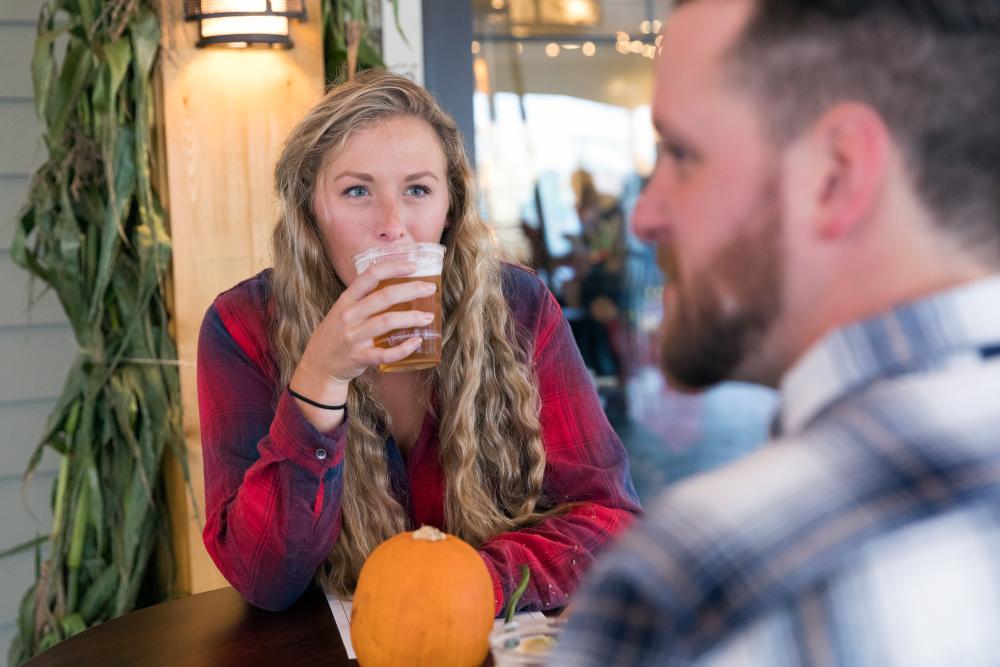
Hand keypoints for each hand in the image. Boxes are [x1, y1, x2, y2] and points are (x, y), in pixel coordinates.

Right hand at [294, 258, 435, 384]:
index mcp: (346, 299)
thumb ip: (364, 298)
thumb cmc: (337, 333)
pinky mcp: (359, 357)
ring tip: (428, 317)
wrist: (319, 364)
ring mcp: (353, 337)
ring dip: (411, 318)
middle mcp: (349, 315)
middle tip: (430, 289)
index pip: (370, 275)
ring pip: (387, 322)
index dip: (393, 267)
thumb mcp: (343, 309)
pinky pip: (385, 353)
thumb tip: (397, 284)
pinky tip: (416, 342)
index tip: (413, 266)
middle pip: (384, 297)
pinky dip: (403, 348)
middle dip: (411, 290)